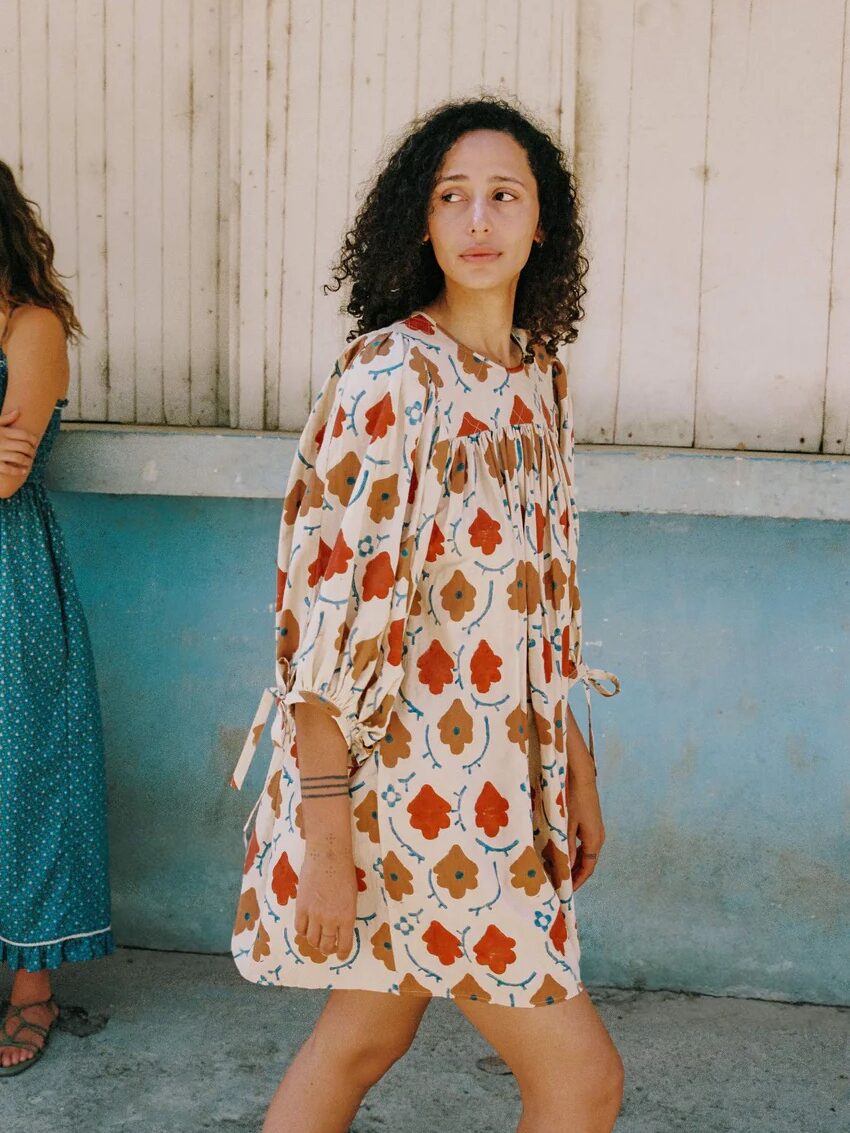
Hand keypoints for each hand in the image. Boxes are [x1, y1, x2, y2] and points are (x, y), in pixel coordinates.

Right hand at [0, 408, 36, 474]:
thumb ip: (5, 419)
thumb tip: (18, 411)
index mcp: (2, 432)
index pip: (24, 435)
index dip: (33, 439)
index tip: (35, 442)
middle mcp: (1, 443)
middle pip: (24, 447)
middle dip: (32, 451)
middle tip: (33, 453)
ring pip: (19, 458)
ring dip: (28, 461)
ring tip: (29, 461)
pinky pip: (9, 469)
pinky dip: (18, 471)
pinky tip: (23, 470)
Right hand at [294, 839, 357, 959]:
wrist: (328, 856)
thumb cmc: (344, 872)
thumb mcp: (351, 896)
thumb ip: (345, 913)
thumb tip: (338, 926)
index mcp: (347, 917)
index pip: (344, 944)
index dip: (342, 953)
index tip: (340, 955)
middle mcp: (331, 919)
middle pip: (326, 945)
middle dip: (327, 949)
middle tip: (327, 947)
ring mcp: (314, 914)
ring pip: (312, 939)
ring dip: (314, 942)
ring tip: (316, 939)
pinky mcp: (301, 907)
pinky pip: (299, 927)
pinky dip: (302, 931)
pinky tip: (305, 928)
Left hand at [566, 772, 605, 891]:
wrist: (581, 777)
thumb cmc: (573, 800)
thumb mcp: (567, 825)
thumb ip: (568, 847)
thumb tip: (568, 868)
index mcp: (594, 840)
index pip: (587, 868)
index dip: (578, 882)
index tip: (567, 892)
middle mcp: (599, 838)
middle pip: (588, 863)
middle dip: (576, 876)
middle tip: (562, 885)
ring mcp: (597, 831)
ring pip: (587, 854)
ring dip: (576, 865)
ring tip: (562, 873)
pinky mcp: (592, 824)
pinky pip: (586, 845)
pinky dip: (577, 854)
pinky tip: (566, 854)